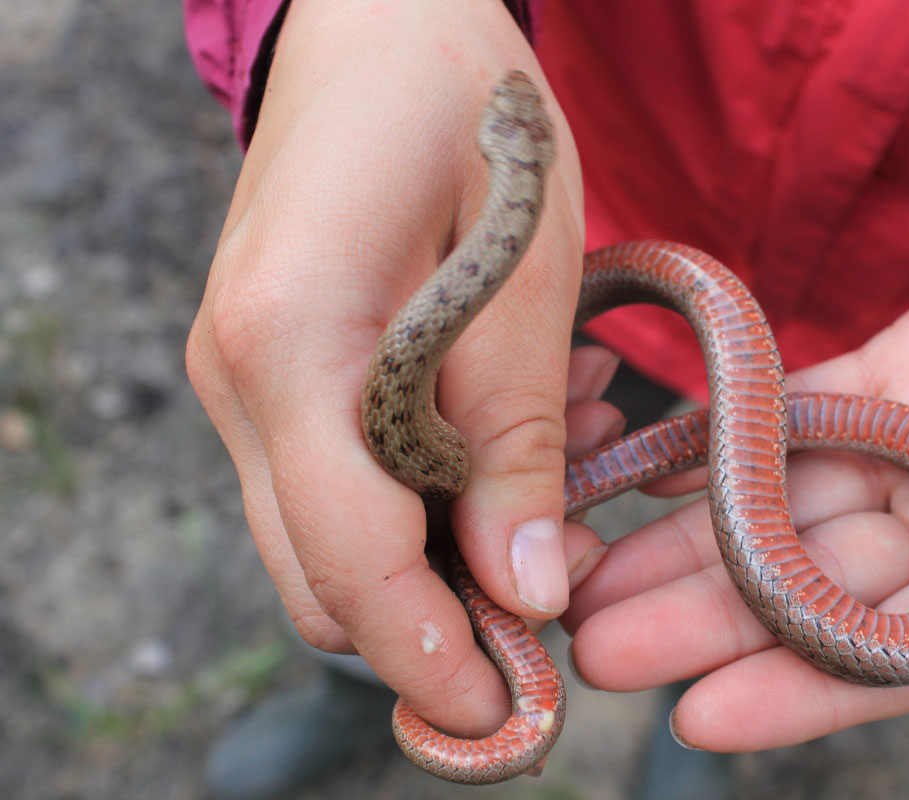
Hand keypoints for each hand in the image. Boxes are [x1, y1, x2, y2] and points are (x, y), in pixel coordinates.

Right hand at [186, 0, 611, 736]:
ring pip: (327, 538)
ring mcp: (243, 377)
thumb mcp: (528, 277)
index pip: (347, 563)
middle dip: (434, 626)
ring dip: (437, 557)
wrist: (383, 22)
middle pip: (320, 577)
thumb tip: (528, 591)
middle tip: (552, 607)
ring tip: (551, 501)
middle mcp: (239, 379)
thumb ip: (518, 441)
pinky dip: (419, 500)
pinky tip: (505, 448)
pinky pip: (334, 480)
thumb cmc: (467, 114)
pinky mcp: (273, 369)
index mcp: (292, 346)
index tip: (507, 715)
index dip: (431, 655)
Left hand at [563, 223, 908, 750]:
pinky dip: (724, 436)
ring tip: (595, 571)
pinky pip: (793, 411)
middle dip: (701, 619)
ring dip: (686, 539)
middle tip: (598, 646)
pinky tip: (654, 465)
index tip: (698, 717)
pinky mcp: (889, 376)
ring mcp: (905, 455)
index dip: (792, 691)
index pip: (884, 657)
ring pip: (777, 506)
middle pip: (802, 588)